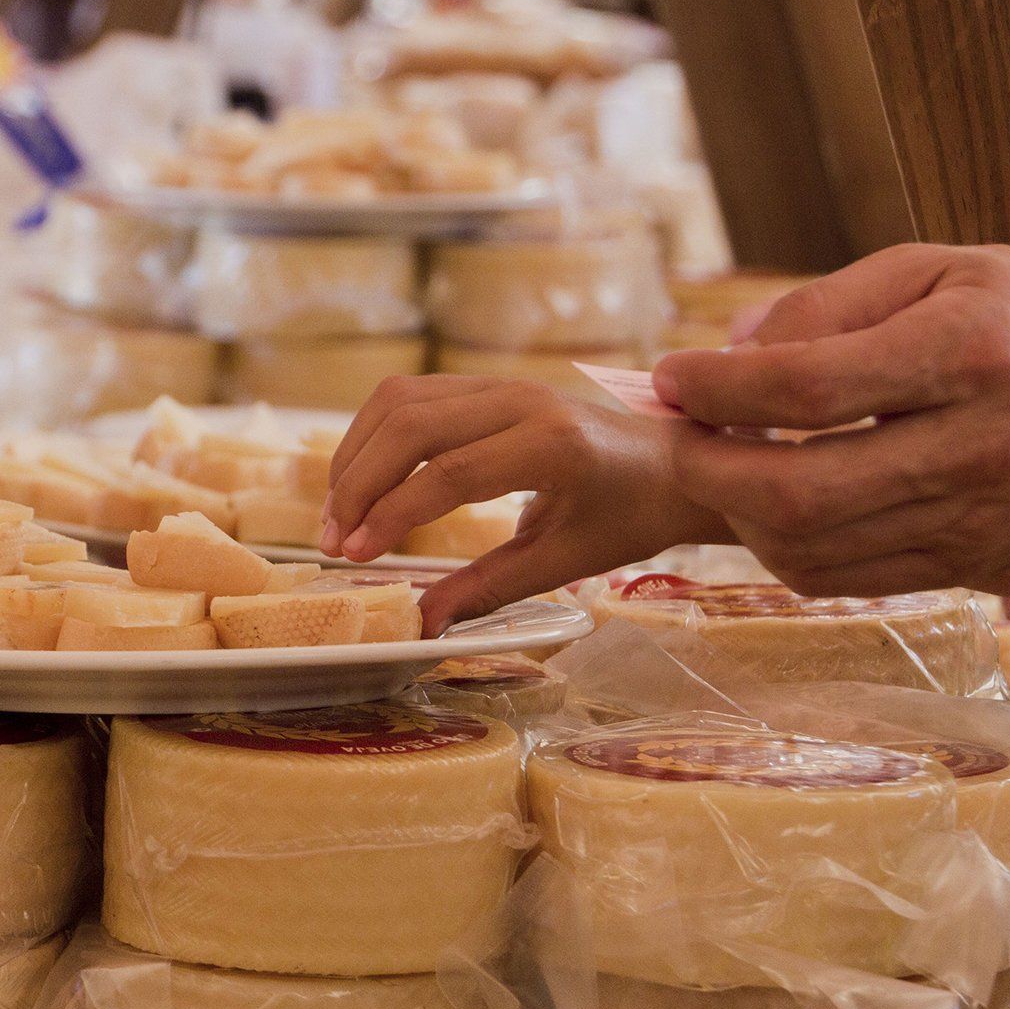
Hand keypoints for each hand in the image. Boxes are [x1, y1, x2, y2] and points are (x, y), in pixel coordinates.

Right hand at [322, 376, 724, 631]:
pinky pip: (412, 397)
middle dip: (359, 484)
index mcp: (553, 445)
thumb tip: (422, 624)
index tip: (355, 556)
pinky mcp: (485, 385)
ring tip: (338, 515)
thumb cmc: (632, 517)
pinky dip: (374, 437)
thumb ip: (488, 589)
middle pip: (410, 424)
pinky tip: (362, 482)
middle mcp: (522, 400)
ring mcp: (501, 384)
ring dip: (356, 455)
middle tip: (334, 542)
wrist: (675, 463)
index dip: (393, 514)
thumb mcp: (566, 563)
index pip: (450, 472)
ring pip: (399, 401)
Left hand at [651, 244, 1009, 595]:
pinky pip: (847, 578)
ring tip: (724, 467)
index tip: (671, 376)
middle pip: (798, 491)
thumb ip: (824, 304)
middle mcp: (972, 446)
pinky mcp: (974, 561)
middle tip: (680, 436)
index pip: (805, 388)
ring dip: (738, 514)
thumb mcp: (935, 264)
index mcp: (964, 353)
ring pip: (811, 549)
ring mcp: (975, 517)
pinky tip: (774, 507)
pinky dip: (786, 549)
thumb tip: (726, 350)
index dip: (716, 389)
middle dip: (708, 468)